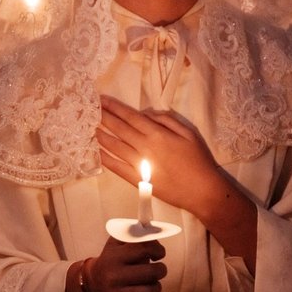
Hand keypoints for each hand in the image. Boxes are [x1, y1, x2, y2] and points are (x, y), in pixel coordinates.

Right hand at [85, 236, 166, 291]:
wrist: (93, 283)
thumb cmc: (112, 259)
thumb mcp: (117, 242)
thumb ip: (135, 234)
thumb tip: (157, 231)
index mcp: (114, 257)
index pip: (144, 249)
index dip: (158, 250)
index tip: (158, 253)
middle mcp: (114, 277)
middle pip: (152, 273)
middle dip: (161, 269)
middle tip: (158, 269)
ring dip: (158, 286)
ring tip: (152, 282)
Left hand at [96, 95, 219, 215]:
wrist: (201, 190)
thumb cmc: (198, 160)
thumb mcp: (188, 133)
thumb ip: (166, 120)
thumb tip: (146, 114)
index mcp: (157, 134)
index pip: (130, 117)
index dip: (115, 107)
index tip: (102, 100)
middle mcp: (145, 147)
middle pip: (119, 129)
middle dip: (104, 117)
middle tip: (90, 109)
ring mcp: (139, 164)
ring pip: (115, 147)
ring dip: (101, 136)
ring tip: (90, 127)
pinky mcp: (138, 180)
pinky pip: (117, 168)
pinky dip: (105, 159)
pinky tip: (97, 152)